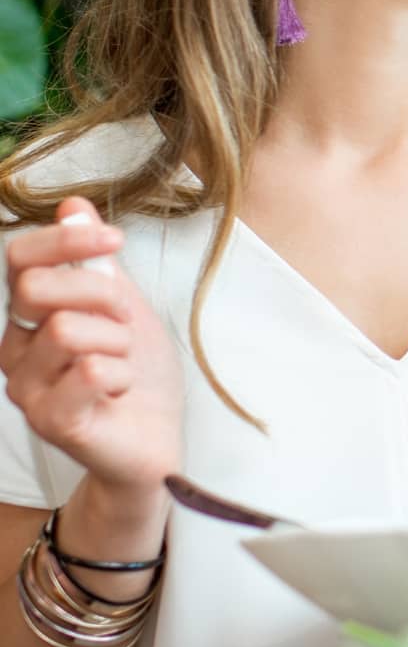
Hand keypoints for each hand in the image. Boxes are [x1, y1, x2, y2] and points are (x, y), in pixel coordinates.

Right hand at [1, 197, 184, 499]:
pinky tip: (119, 392)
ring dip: (119, 343)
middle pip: (38, 288)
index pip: (20, 259)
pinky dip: (121, 375)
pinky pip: (90, 371)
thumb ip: (95, 261)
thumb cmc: (138, 373)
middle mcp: (14, 349)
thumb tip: (73, 206)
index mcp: (29, 316)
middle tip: (125, 322)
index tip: (116, 238)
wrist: (155, 440)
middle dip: (101, 295)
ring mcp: (26, 387)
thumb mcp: (124, 305)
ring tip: (124, 365)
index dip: (66, 240)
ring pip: (69, 330)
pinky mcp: (50, 420)